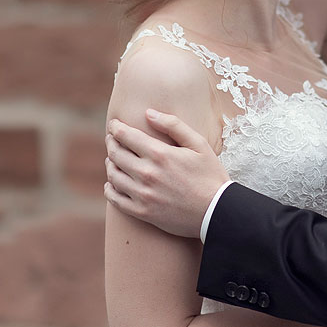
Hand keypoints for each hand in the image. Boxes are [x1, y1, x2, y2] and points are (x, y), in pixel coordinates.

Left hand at [104, 109, 229, 238]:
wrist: (217, 211)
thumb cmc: (210, 175)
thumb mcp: (199, 144)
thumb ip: (174, 125)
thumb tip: (148, 113)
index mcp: (160, 154)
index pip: (126, 136)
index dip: (116, 128)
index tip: (114, 124)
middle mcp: (147, 173)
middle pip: (116, 154)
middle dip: (111, 143)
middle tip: (112, 139)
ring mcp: (143, 194)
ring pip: (113, 176)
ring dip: (110, 164)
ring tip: (113, 159)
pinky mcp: (142, 212)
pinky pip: (116, 200)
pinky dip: (110, 189)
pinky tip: (112, 184)